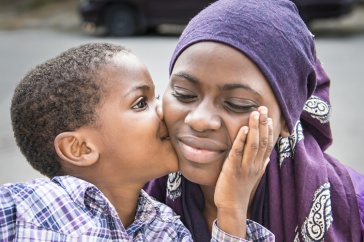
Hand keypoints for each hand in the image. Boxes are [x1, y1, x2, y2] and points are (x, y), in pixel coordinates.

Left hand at [214, 106, 272, 237]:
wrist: (232, 207)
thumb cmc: (240, 190)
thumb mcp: (253, 177)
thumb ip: (260, 165)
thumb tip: (267, 157)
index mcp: (259, 165)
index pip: (268, 145)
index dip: (269, 130)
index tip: (270, 118)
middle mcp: (255, 165)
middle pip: (263, 141)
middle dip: (263, 124)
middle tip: (263, 108)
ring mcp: (245, 167)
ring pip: (253, 144)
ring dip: (255, 128)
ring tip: (255, 113)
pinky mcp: (233, 170)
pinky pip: (238, 152)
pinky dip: (241, 140)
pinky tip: (244, 129)